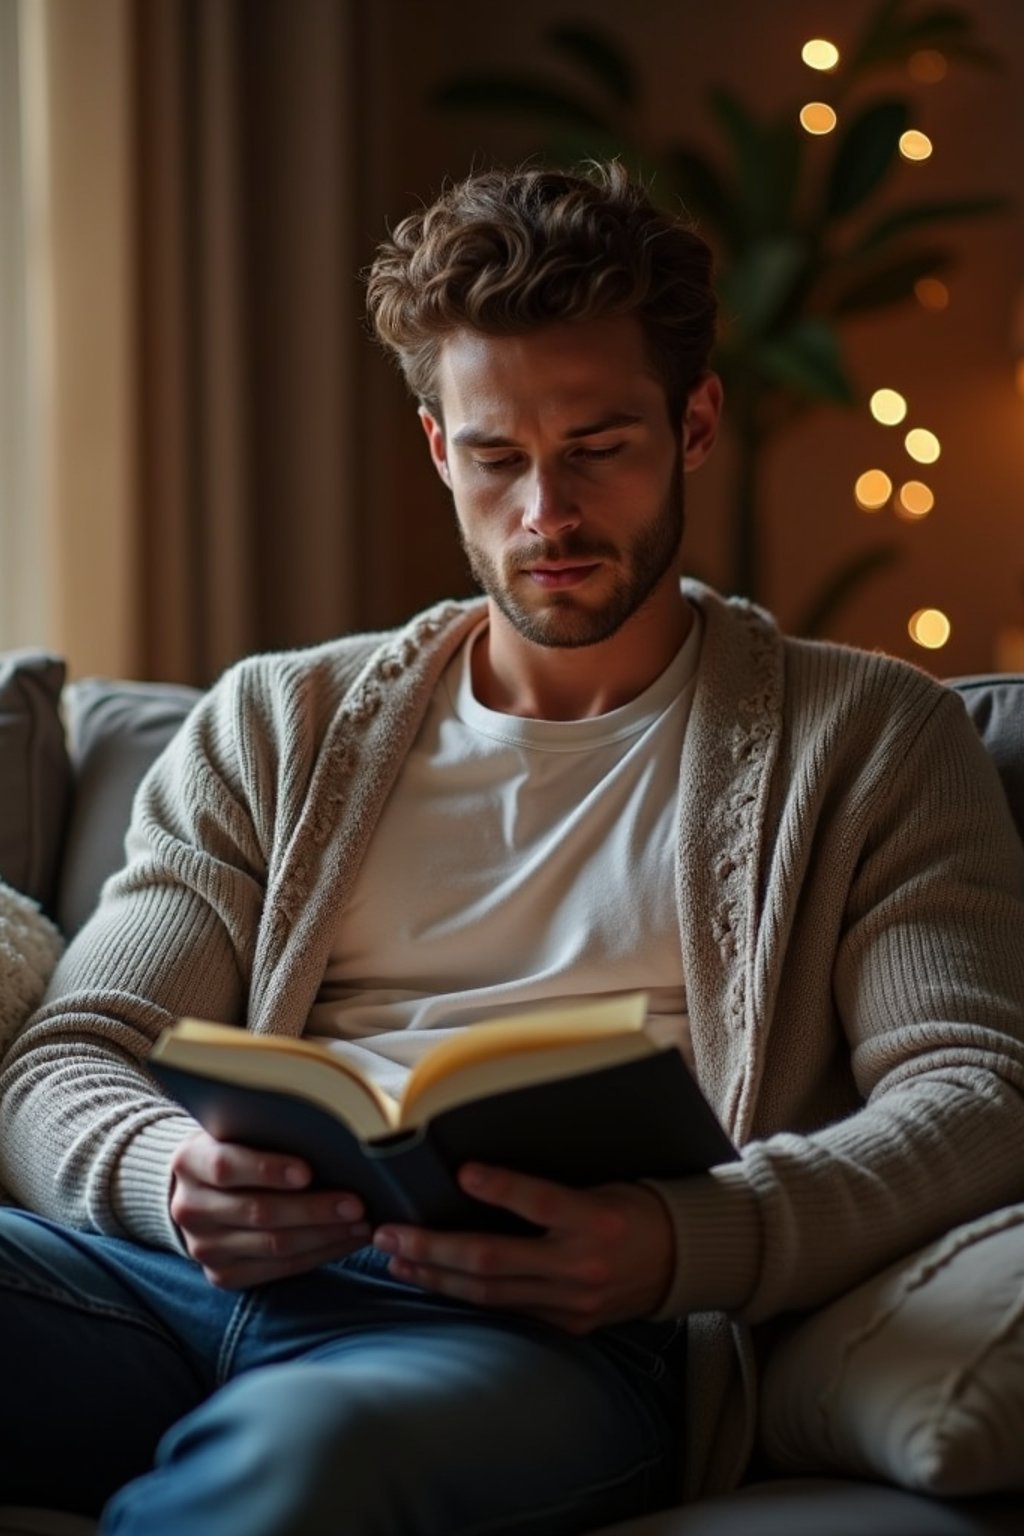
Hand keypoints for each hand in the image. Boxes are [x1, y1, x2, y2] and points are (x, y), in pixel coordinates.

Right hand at [169, 1129, 368, 1288]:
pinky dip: (318, 1255)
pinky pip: (278, 1269)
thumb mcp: (239, 1130)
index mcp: (189, 1162)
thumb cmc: (238, 1147)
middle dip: (313, 1209)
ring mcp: (204, 1247)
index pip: (226, 1167)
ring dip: (324, 1235)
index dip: (267, 1169)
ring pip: (273, 1245)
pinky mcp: (222, 1275)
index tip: (308, 1171)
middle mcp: (190, 1208)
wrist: (202, 1188)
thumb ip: (269, 1131)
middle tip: (356, 1203)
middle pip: (258, 1212)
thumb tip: (332, 1138)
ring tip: (361, 1224)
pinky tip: (345, 1241)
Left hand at [372, 1164, 674, 1332]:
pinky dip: (466, 1295)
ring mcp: (573, 1301)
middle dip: (433, 1247)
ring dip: (436, 1276)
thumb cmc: (636, 1206)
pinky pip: (508, 1310)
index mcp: (595, 1219)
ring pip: (490, 1293)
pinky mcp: (569, 1324)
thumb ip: (551, 1189)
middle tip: (390, 1233)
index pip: (539, 1201)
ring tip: (396, 1260)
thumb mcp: (603, 1184)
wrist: (682, 1261)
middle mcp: (581, 1265)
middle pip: (494, 1259)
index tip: (460, 1170)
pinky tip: (434, 1281)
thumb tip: (481, 1174)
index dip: (499, 1186)